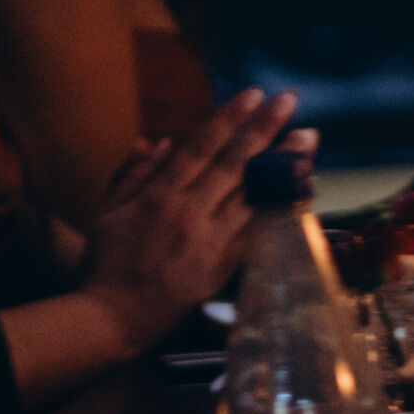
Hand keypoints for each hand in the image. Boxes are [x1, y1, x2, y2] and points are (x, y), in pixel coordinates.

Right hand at [77, 88, 297, 357]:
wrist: (112, 318)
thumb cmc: (106, 262)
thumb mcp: (109, 210)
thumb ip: (133, 173)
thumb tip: (161, 142)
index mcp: (159, 196)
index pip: (201, 148)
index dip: (229, 118)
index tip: (252, 95)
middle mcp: (189, 214)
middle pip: (235, 165)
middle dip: (265, 129)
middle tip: (289, 101)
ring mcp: (209, 242)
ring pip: (254, 196)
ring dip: (283, 166)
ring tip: (307, 140)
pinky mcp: (222, 269)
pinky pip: (257, 233)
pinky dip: (278, 210)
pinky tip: (298, 191)